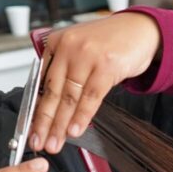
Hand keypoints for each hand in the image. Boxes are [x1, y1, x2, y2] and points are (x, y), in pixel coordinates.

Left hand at [30, 12, 161, 153]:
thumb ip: (64, 71)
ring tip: (55, 142)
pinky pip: (91, 96)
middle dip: (44, 121)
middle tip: (39, 142)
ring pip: (70, 96)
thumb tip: (50, 107)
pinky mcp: (107, 65)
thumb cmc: (109, 42)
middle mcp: (69, 47)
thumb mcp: (79, 50)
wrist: (139, 29)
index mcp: (57, 43)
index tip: (32, 129)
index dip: (35, 110)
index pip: (40, 82)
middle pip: (53, 91)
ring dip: (61, 124)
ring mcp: (87, 55)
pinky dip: (82, 116)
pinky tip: (75, 130)